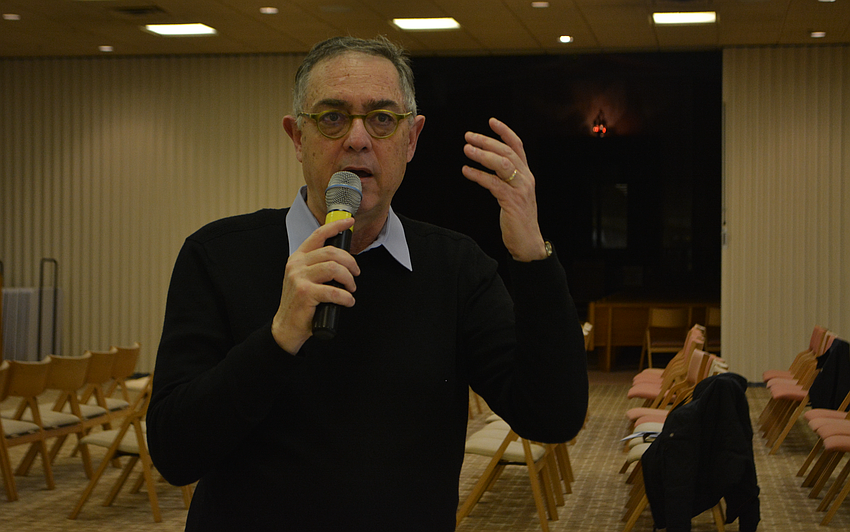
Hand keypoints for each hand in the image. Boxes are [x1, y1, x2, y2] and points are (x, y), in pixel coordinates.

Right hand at [272, 217, 359, 353]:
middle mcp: (297, 264)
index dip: (335, 227)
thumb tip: (343, 260)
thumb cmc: (300, 303)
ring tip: (350, 288)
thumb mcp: (304, 278)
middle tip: (355, 273)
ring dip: (348, 279)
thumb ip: (318, 266)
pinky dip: (346, 297)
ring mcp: (299, 278)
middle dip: (350, 262)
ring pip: (334, 268)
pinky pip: (334, 291)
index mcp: (298, 258)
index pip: (318, 235)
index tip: (349, 222)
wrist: (286, 326)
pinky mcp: (305, 293)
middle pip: (331, 252)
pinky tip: (347, 301)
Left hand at [462, 117, 547, 261]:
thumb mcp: (514, 194)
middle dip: (487, 141)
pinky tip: (466, 171)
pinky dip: (478, 175)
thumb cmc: (518, 219)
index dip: (505, 132)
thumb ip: (505, 179)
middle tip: (468, 136)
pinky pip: (493, 184)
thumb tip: (489, 165)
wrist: (528, 243)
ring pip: (502, 164)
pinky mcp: (513, 202)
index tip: (491, 121)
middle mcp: (526, 178)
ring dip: (483, 155)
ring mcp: (521, 189)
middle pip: (507, 152)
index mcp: (526, 174)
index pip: (517, 147)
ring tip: (466, 149)